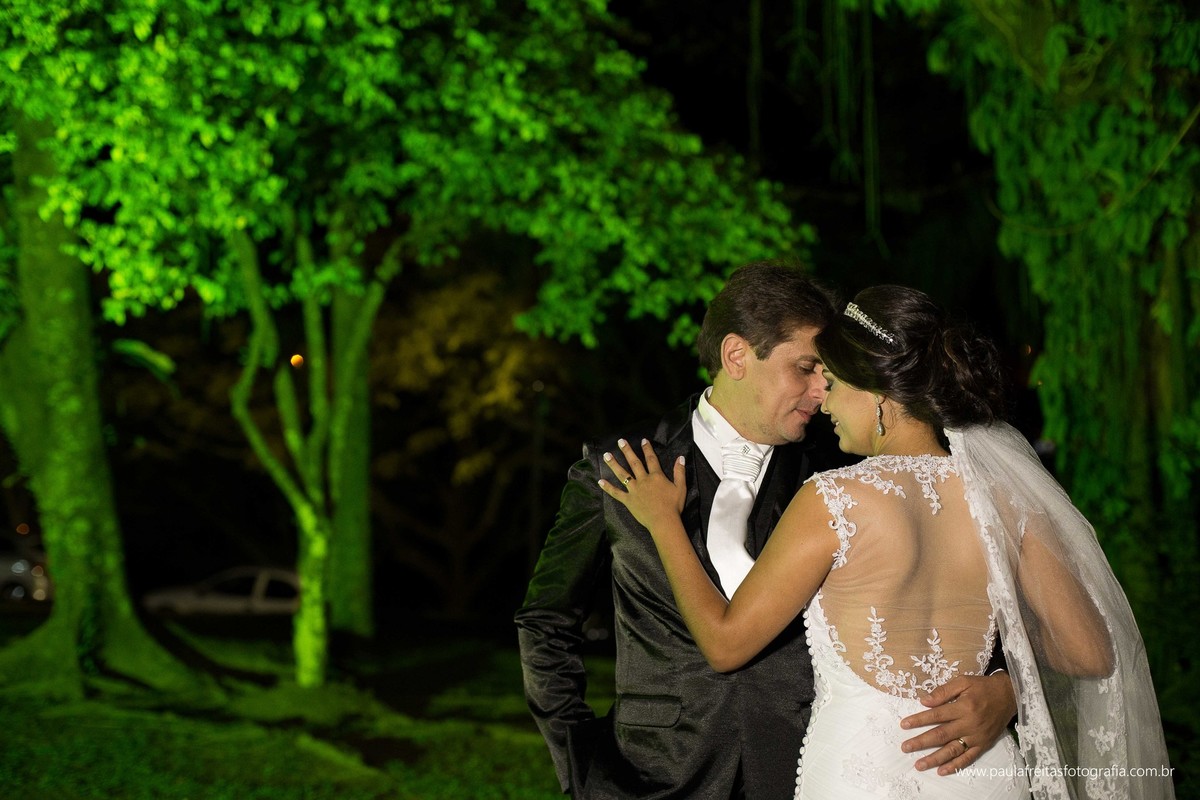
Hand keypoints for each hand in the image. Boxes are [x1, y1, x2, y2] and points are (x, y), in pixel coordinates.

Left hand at [598, 438, 685, 533]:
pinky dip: (608, 487)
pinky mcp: (628, 500)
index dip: (647, 449)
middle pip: (634, 462)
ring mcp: (634, 490)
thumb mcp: (681, 487)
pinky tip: (600, 481)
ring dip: (614, 464)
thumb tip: (681, 457)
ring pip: (622, 474)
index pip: (651, 459)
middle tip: (620, 441)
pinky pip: (616, 493)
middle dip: (627, 451)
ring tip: (606, 455)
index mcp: (656, 476)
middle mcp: (643, 480)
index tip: (643, 440)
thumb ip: (679, 471)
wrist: (664, 521)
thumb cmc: (673, 505)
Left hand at [900, 672, 1015, 774]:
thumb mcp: (963, 681)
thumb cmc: (983, 687)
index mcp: (963, 707)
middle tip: (905, 747)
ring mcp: (976, 736)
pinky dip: (955, 766)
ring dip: (934, 759)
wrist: (1009, 696)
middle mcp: (969, 724)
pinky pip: (968, 758)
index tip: (904, 725)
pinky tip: (942, 771)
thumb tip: (924, 701)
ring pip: (953, 750)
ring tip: (919, 765)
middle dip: (921, 742)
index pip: (936, 715)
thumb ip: (943, 691)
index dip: (919, 720)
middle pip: (941, 735)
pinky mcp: (983, 744)